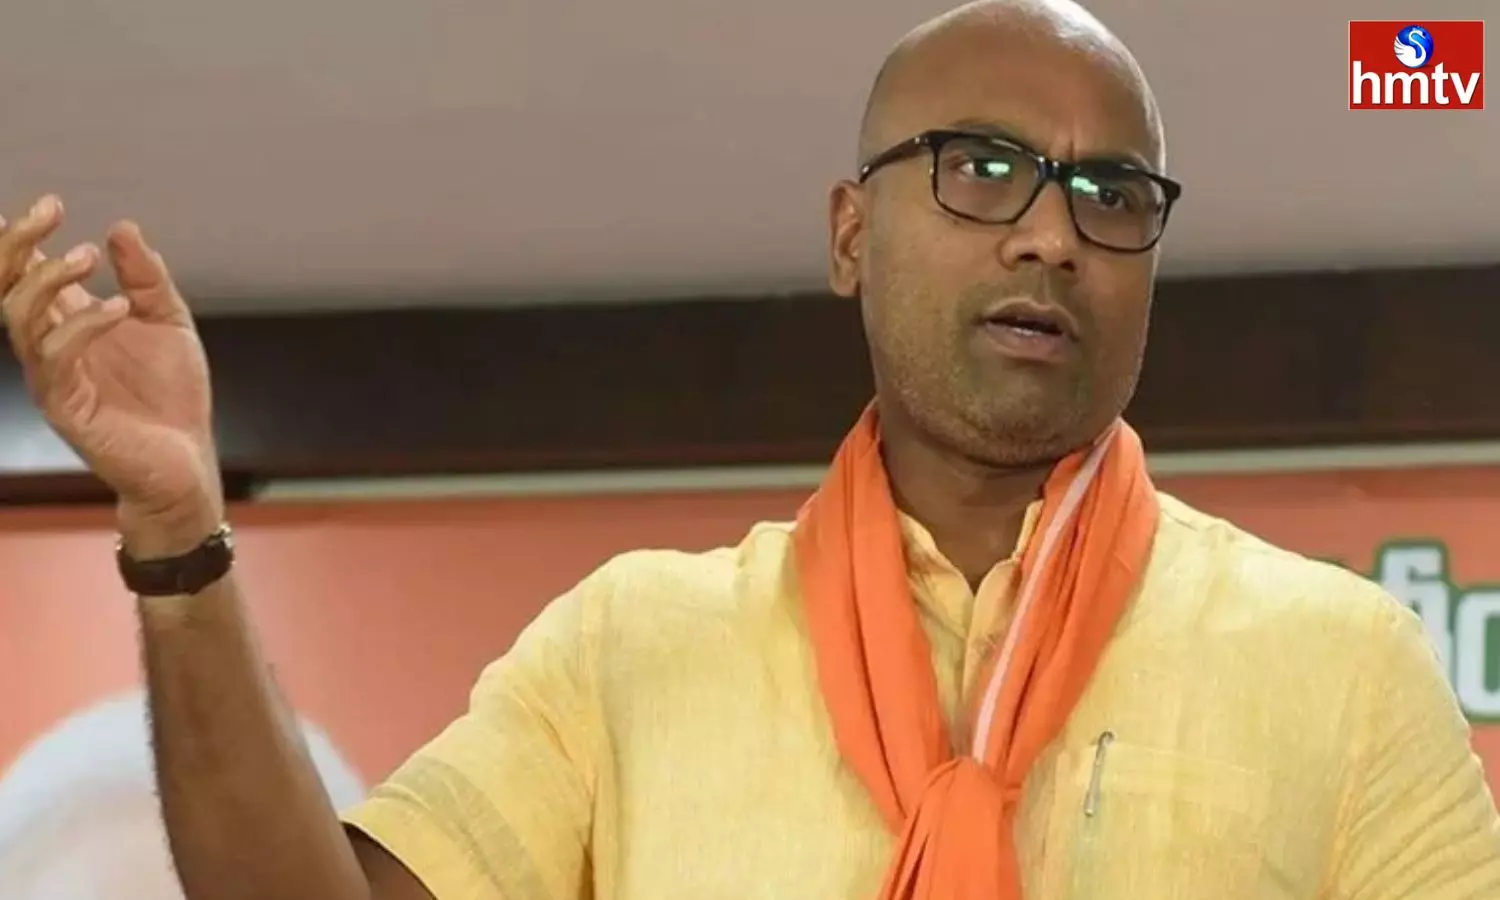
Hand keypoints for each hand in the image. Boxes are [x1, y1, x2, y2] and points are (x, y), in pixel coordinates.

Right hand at [1, 195, 223, 554]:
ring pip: (20, 318)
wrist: (187, 460)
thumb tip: (121, 227)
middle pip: (9, 287)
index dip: (25, 239)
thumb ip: (145, 279)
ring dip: (49, 280)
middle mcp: (52, 346)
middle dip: (19, 245)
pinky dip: (82, 327)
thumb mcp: (170, 322)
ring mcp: (53, 377)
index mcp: (71, 324)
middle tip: (49, 210)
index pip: (31, 275)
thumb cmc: (173, 395)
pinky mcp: (65, 407)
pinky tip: (117, 309)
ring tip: (88, 257)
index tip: (45, 203)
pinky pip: (56, 359)